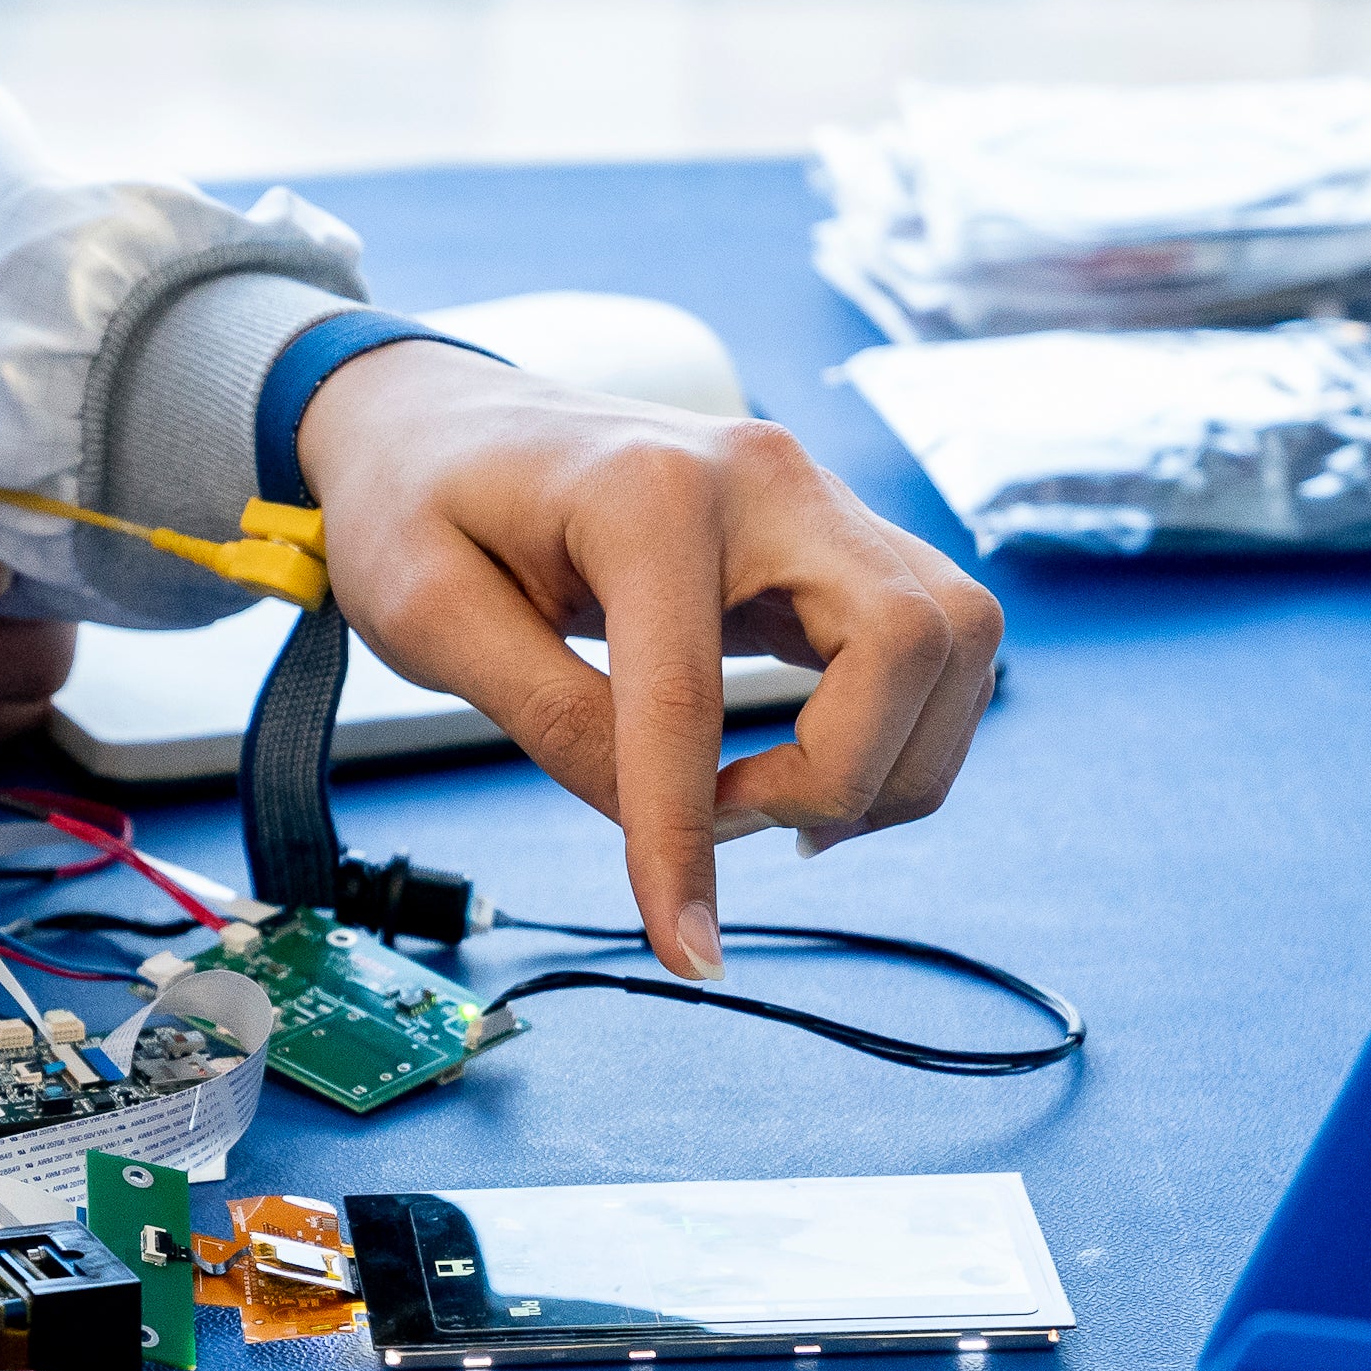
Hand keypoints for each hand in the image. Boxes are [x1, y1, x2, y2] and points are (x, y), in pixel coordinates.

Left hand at [299, 343, 1001, 979]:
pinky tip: (801, 770)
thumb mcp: (427, 615)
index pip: (695, 696)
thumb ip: (547, 718)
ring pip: (954, 640)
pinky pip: (931, 638)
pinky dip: (895, 729)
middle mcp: (761, 475)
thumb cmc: (416, 504)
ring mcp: (812, 495)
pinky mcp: (830, 534)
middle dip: (844, 777)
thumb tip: (655, 817)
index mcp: (644, 489)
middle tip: (735, 826)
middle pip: (908, 641)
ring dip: (893, 759)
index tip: (685, 951)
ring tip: (772, 807)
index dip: (690, 842)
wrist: (439, 419)